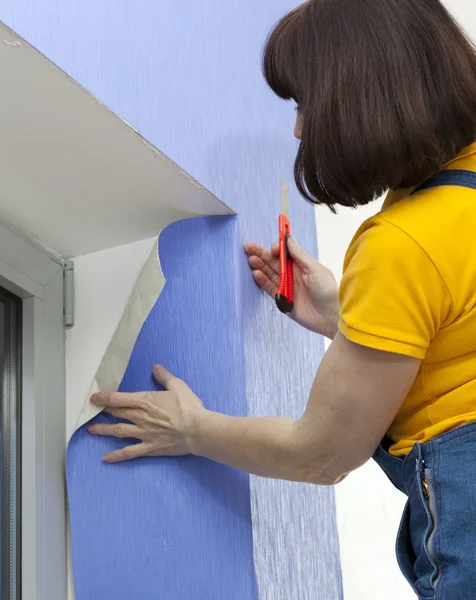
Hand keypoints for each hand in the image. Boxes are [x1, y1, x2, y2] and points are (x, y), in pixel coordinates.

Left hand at [88, 366, 204, 462]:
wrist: (196, 430)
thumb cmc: (188, 407)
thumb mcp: (178, 386)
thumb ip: (164, 377)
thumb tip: (155, 368)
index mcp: (145, 401)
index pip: (118, 398)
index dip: (104, 397)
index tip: (94, 398)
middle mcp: (140, 417)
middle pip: (117, 413)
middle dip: (104, 411)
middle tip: (93, 411)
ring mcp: (142, 433)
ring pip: (118, 431)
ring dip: (104, 430)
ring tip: (92, 430)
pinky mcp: (149, 447)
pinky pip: (129, 452)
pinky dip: (116, 456)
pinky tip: (106, 458)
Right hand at [244, 238, 338, 338]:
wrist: (331, 316)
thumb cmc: (328, 291)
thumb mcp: (315, 269)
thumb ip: (300, 255)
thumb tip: (289, 239)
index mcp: (302, 265)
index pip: (285, 253)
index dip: (277, 249)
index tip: (272, 247)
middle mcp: (293, 274)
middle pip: (274, 262)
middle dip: (261, 255)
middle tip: (249, 248)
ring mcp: (287, 287)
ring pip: (269, 274)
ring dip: (260, 266)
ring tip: (251, 260)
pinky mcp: (283, 299)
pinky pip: (270, 288)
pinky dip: (263, 281)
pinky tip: (256, 274)